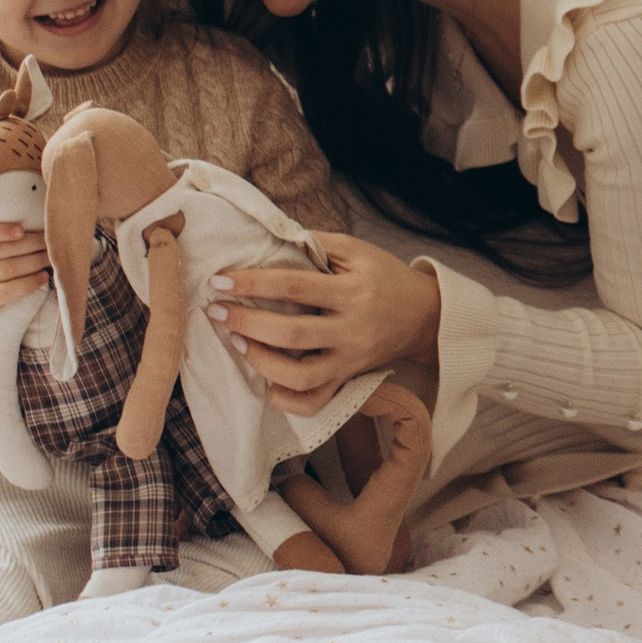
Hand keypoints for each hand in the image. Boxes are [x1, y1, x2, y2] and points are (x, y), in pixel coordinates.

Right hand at [0, 216, 48, 357]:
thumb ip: (0, 232)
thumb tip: (38, 221)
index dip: (0, 231)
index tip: (22, 230)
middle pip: (3, 250)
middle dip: (33, 244)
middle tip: (53, 241)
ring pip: (9, 269)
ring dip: (36, 262)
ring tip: (51, 258)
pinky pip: (9, 291)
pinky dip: (29, 283)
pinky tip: (43, 277)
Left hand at [206, 232, 441, 411]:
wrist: (425, 316)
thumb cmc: (385, 277)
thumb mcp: (357, 250)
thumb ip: (316, 245)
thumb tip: (268, 240)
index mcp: (354, 291)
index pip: (295, 287)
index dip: (253, 284)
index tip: (219, 281)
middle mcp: (353, 329)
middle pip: (291, 334)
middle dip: (246, 322)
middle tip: (216, 311)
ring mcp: (350, 360)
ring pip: (300, 377)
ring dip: (260, 362)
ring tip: (237, 343)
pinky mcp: (348, 380)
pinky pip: (314, 402)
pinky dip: (286, 400)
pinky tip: (266, 383)